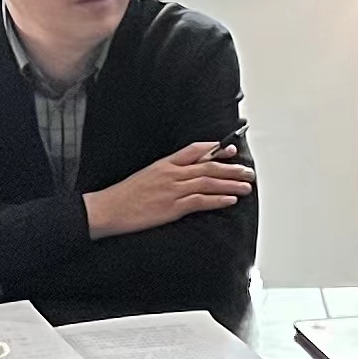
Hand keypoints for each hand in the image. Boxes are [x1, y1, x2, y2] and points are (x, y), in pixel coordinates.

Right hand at [83, 142, 254, 240]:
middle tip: (248, 171)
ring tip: (246, 186)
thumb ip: (165, 173)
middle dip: (231, 169)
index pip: (194, 150)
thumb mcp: (146, 176)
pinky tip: (230, 200)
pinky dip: (217, 200)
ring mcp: (172, 190)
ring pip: (208, 183)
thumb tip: (183, 175)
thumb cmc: (125, 196)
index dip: (215, 150)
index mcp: (164, 164)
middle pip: (208, 167)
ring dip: (230, 184)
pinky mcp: (172, 207)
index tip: (231, 150)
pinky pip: (200, 201)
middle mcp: (171, 174)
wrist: (109, 209)